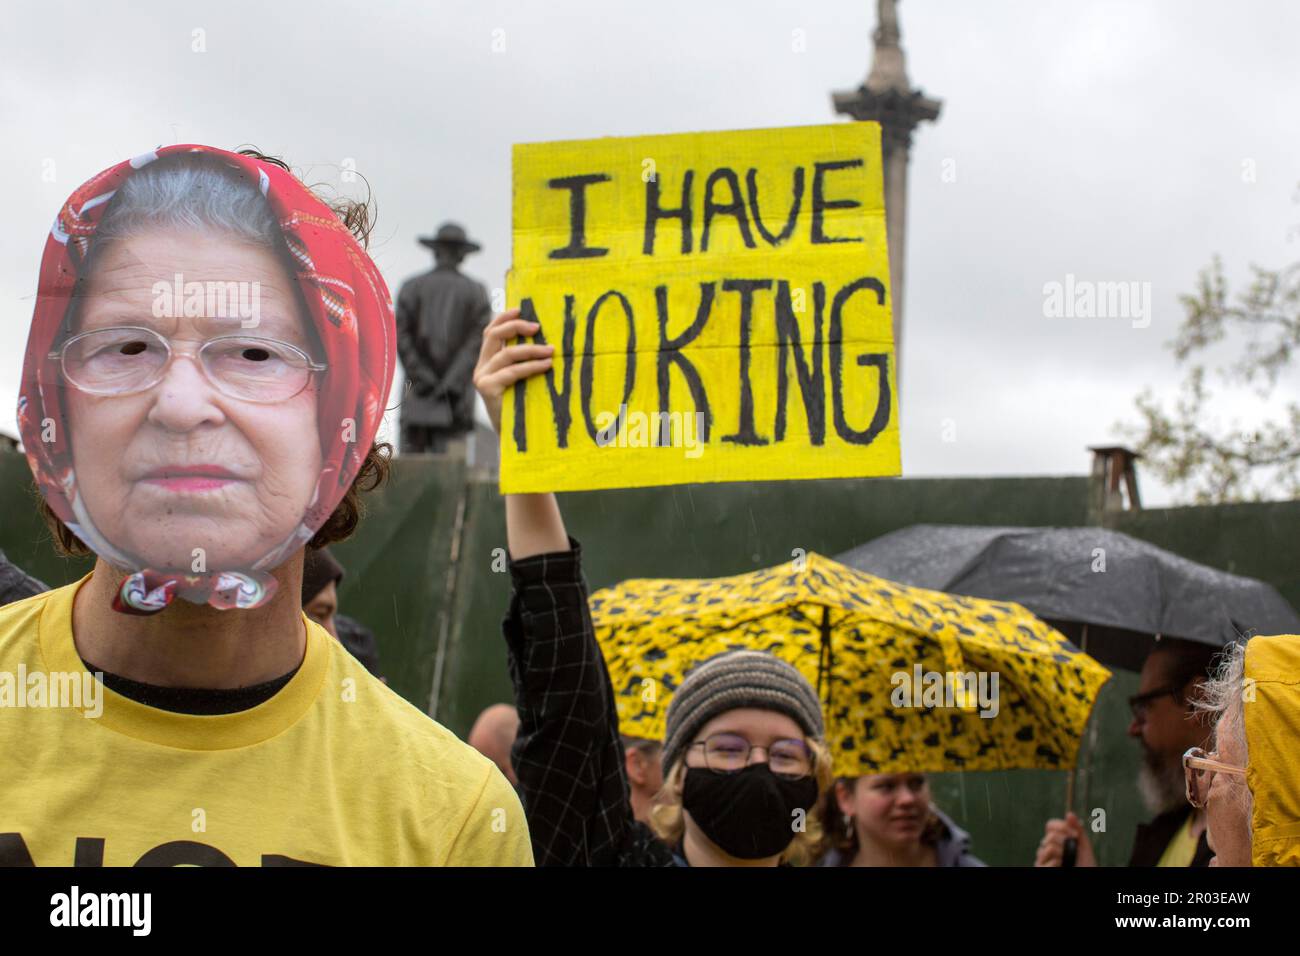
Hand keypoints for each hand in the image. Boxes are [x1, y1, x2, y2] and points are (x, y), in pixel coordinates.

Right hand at [472, 308, 554, 434]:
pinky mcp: (488, 389)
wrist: (513, 439)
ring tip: (551, 350)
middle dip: (516, 327)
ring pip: (507, 353)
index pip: (490, 332)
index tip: (520, 310)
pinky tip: (546, 365)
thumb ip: (523, 363)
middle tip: (538, 327)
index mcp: (486, 363)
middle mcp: (480, 368)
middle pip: (494, 336)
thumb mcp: (521, 382)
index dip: (503, 318)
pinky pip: (512, 371)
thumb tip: (546, 341)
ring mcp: (482, 379)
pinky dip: (531, 366)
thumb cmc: (522, 409)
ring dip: (532, 349)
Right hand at [1035, 812, 1096, 865]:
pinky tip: (1062, 866)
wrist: (1086, 874)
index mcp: (1054, 838)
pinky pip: (1050, 861)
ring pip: (1049, 848)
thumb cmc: (1085, 862)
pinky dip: (1059, 863)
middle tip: (1073, 851)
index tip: (1076, 835)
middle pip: (1050, 836)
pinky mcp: (1040, 867)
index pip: (1050, 825)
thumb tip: (1069, 813)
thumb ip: (1077, 828)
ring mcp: (1041, 858)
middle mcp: (1045, 847)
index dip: (1062, 827)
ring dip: (1063, 854)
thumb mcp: (1083, 844)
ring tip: (1067, 860)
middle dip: (1065, 842)